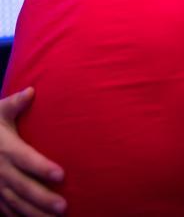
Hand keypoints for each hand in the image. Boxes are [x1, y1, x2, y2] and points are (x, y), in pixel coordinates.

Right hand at [0, 88, 66, 215]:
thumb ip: (15, 103)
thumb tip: (31, 91)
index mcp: (6, 149)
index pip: (26, 160)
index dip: (42, 168)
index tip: (61, 175)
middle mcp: (0, 170)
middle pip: (23, 187)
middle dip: (43, 198)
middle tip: (64, 207)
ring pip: (15, 204)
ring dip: (35, 213)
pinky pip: (6, 211)